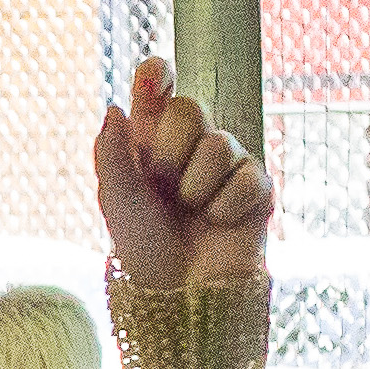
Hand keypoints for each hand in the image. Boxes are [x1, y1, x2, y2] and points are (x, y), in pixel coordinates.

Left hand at [96, 56, 271, 291]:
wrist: (182, 293)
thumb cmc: (144, 248)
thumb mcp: (118, 202)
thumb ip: (112, 155)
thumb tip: (114, 107)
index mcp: (151, 144)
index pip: (158, 93)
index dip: (156, 75)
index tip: (153, 76)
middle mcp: (191, 145)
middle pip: (188, 108)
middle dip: (170, 150)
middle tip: (164, 187)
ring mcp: (228, 163)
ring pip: (220, 144)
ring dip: (196, 187)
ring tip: (191, 213)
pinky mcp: (257, 186)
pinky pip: (246, 176)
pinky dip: (225, 207)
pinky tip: (218, 224)